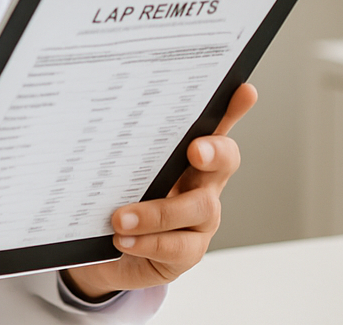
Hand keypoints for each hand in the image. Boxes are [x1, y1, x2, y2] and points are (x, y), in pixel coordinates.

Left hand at [63, 83, 257, 298]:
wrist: (100, 251)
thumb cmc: (110, 199)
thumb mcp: (115, 167)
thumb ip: (118, 144)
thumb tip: (99, 108)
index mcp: (184, 155)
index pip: (213, 125)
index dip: (232, 109)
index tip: (243, 91)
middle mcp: (201, 183)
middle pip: (224, 161)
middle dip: (214, 151)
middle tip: (196, 150)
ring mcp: (199, 220)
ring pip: (201, 209)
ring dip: (158, 212)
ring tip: (120, 218)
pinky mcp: (186, 252)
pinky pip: (178, 248)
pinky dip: (148, 243)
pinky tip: (123, 239)